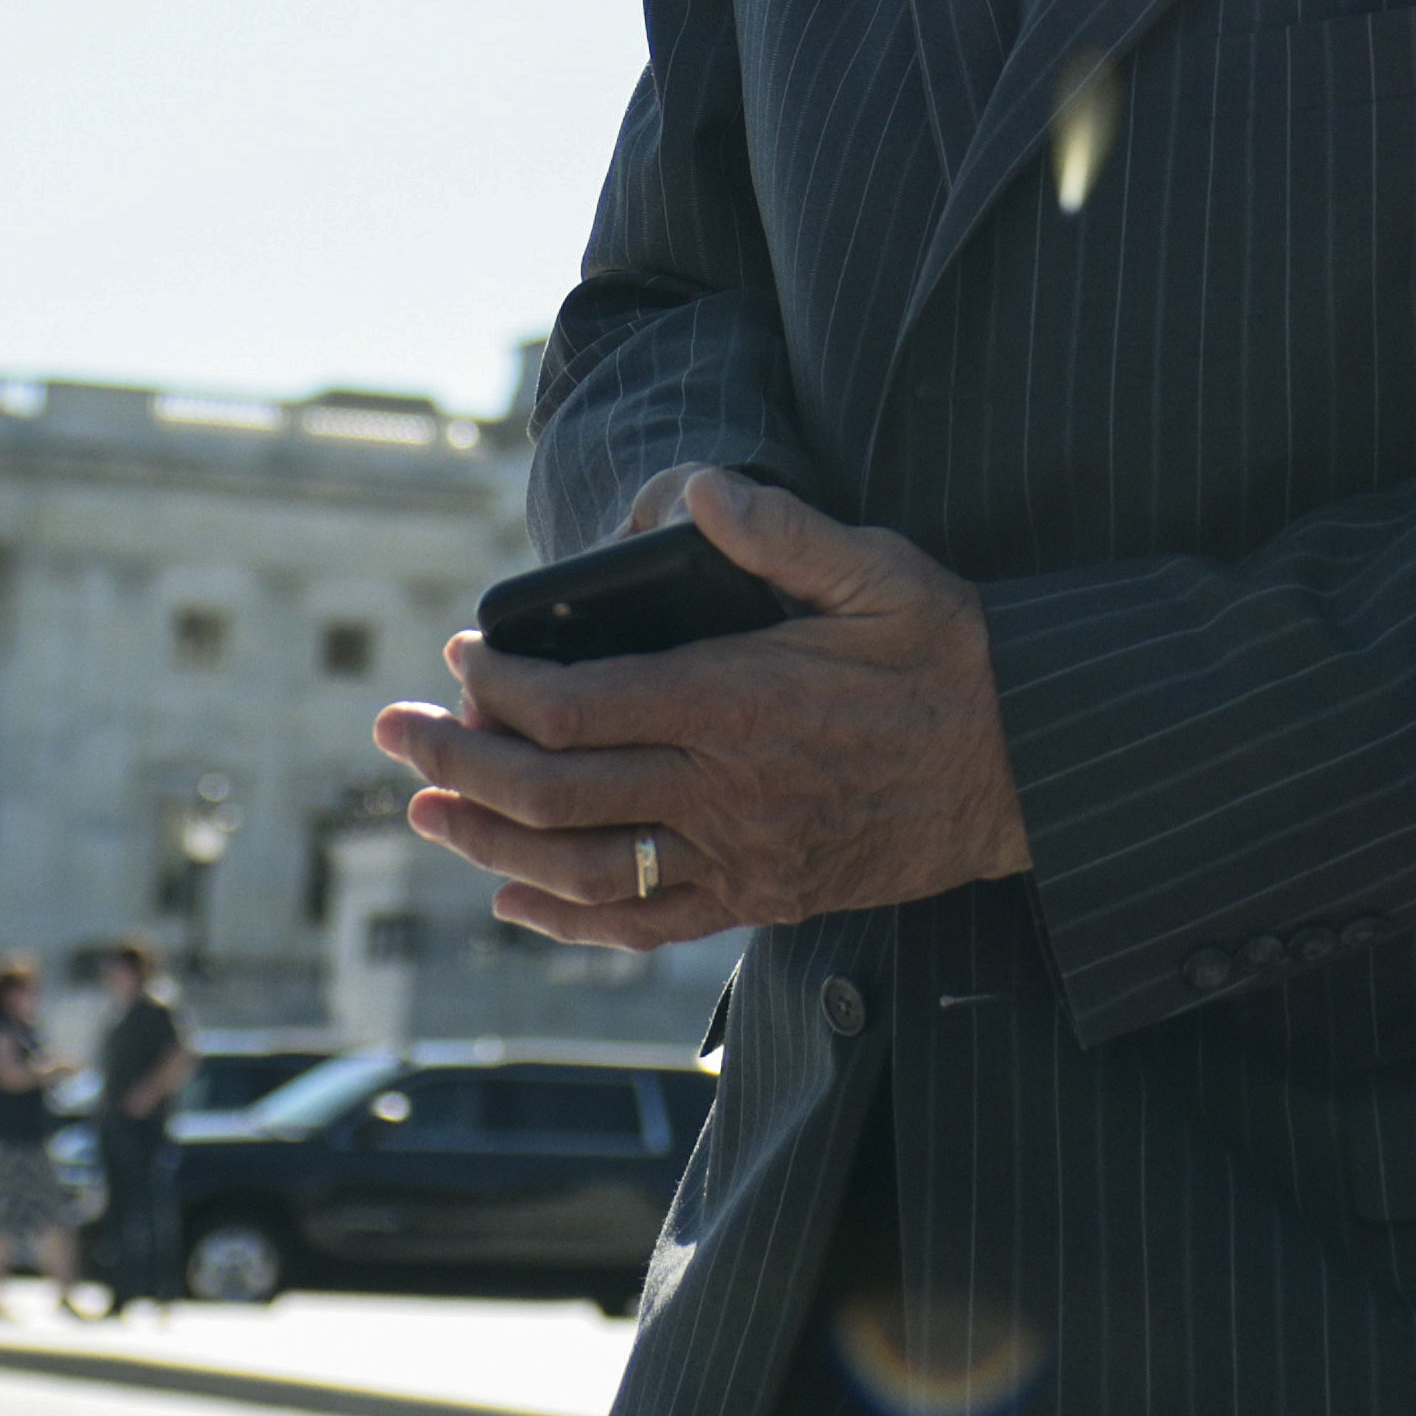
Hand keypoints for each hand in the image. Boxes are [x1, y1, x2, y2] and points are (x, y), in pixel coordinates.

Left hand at [370, 466, 1029, 948]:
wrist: (1024, 767)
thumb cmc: (949, 654)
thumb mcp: (880, 570)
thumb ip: (784, 533)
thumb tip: (698, 490)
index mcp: (736, 701)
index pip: (575, 706)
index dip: (498, 685)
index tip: (457, 656)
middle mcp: (722, 789)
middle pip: (550, 791)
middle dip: (455, 759)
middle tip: (391, 733)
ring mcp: (738, 855)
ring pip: (578, 866)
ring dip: (484, 842)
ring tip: (424, 810)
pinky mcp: (759, 897)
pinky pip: (640, 925)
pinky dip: (564, 917)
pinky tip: (514, 899)